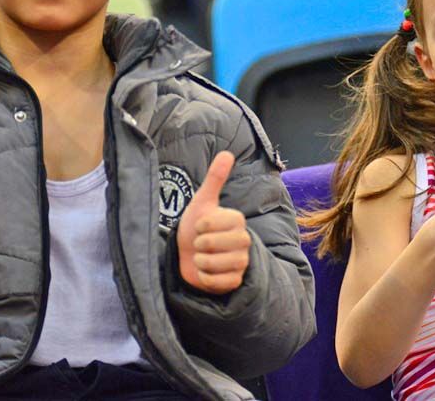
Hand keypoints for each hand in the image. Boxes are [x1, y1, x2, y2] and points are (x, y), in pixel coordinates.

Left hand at [176, 151, 250, 294]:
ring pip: (216, 264)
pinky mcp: (236, 281)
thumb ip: (215, 178)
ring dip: (200, 262)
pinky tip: (205, 272)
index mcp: (238, 220)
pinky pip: (217, 281)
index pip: (216, 223)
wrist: (189, 255)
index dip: (202, 225)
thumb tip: (227, 152)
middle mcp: (244, 241)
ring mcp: (242, 262)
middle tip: (200, 244)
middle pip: (214, 244)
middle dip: (199, 244)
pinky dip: (204, 278)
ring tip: (202, 258)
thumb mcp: (203, 201)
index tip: (200, 226)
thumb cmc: (196, 227)